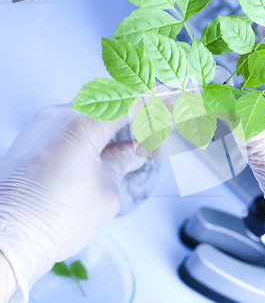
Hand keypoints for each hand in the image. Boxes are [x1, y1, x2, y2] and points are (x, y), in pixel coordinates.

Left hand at [0, 104, 144, 302]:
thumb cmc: (49, 219)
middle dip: (137, 113)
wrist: (5, 237)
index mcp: (82, 124)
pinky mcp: (34, 139)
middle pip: (110, 103)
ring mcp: (43, 126)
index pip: (130, 103)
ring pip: (91, 113)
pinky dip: (95, 132)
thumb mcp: (106, 191)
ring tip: (137, 142)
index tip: (174, 101)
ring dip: (116, 124)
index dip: (157, 103)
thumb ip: (124, 162)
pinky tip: (110, 147)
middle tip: (159, 127)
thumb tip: (135, 151)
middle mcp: (59, 116)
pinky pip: (72, 125)